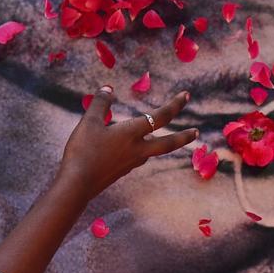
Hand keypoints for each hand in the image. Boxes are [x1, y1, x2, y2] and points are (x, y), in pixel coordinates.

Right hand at [55, 87, 197, 203]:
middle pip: (167, 143)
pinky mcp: (122, 172)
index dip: (174, 105)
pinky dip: (141, 150)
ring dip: (160, 143)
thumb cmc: (83, 151)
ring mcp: (131, 163)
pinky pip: (138, 158)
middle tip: (196, 132)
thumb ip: (100, 103)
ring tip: (159, 135)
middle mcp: (137, 149)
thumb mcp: (89, 122)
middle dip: (183, 137)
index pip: (160, 117)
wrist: (77, 184)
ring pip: (152, 151)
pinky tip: (133, 150)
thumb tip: (108, 88)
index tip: (186, 96)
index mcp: (132, 133)